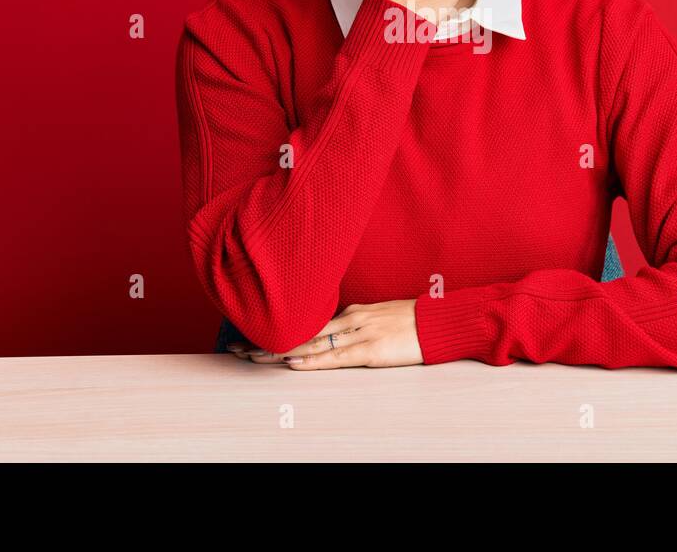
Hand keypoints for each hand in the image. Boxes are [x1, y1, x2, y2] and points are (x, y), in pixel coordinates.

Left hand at [228, 300, 422, 368]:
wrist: (440, 322)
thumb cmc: (414, 321)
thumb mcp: (380, 316)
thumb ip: (357, 323)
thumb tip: (337, 333)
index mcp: (351, 311)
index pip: (306, 322)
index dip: (277, 329)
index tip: (250, 334)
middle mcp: (350, 318)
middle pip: (300, 331)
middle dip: (266, 340)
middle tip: (236, 347)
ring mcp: (359, 333)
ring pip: (311, 344)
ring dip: (280, 352)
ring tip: (252, 358)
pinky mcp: (371, 350)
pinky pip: (335, 357)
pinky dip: (312, 361)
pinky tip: (293, 364)